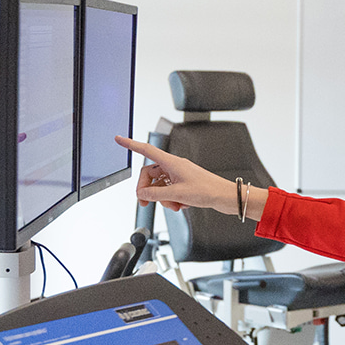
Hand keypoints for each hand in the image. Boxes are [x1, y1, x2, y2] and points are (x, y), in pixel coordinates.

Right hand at [115, 135, 245, 214]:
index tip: (119, 139)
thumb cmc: (208, 190)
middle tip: (146, 202)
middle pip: (149, 174)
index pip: (147, 150)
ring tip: (174, 205)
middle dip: (146, 189)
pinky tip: (182, 205)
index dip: (131, 144)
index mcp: (172, 162)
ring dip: (162, 198)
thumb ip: (155, 194)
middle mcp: (174, 166)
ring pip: (159, 185)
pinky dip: (171, 200)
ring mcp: (179, 175)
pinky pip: (169, 191)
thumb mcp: (177, 194)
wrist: (226, 197)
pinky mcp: (184, 184)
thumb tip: (142, 194)